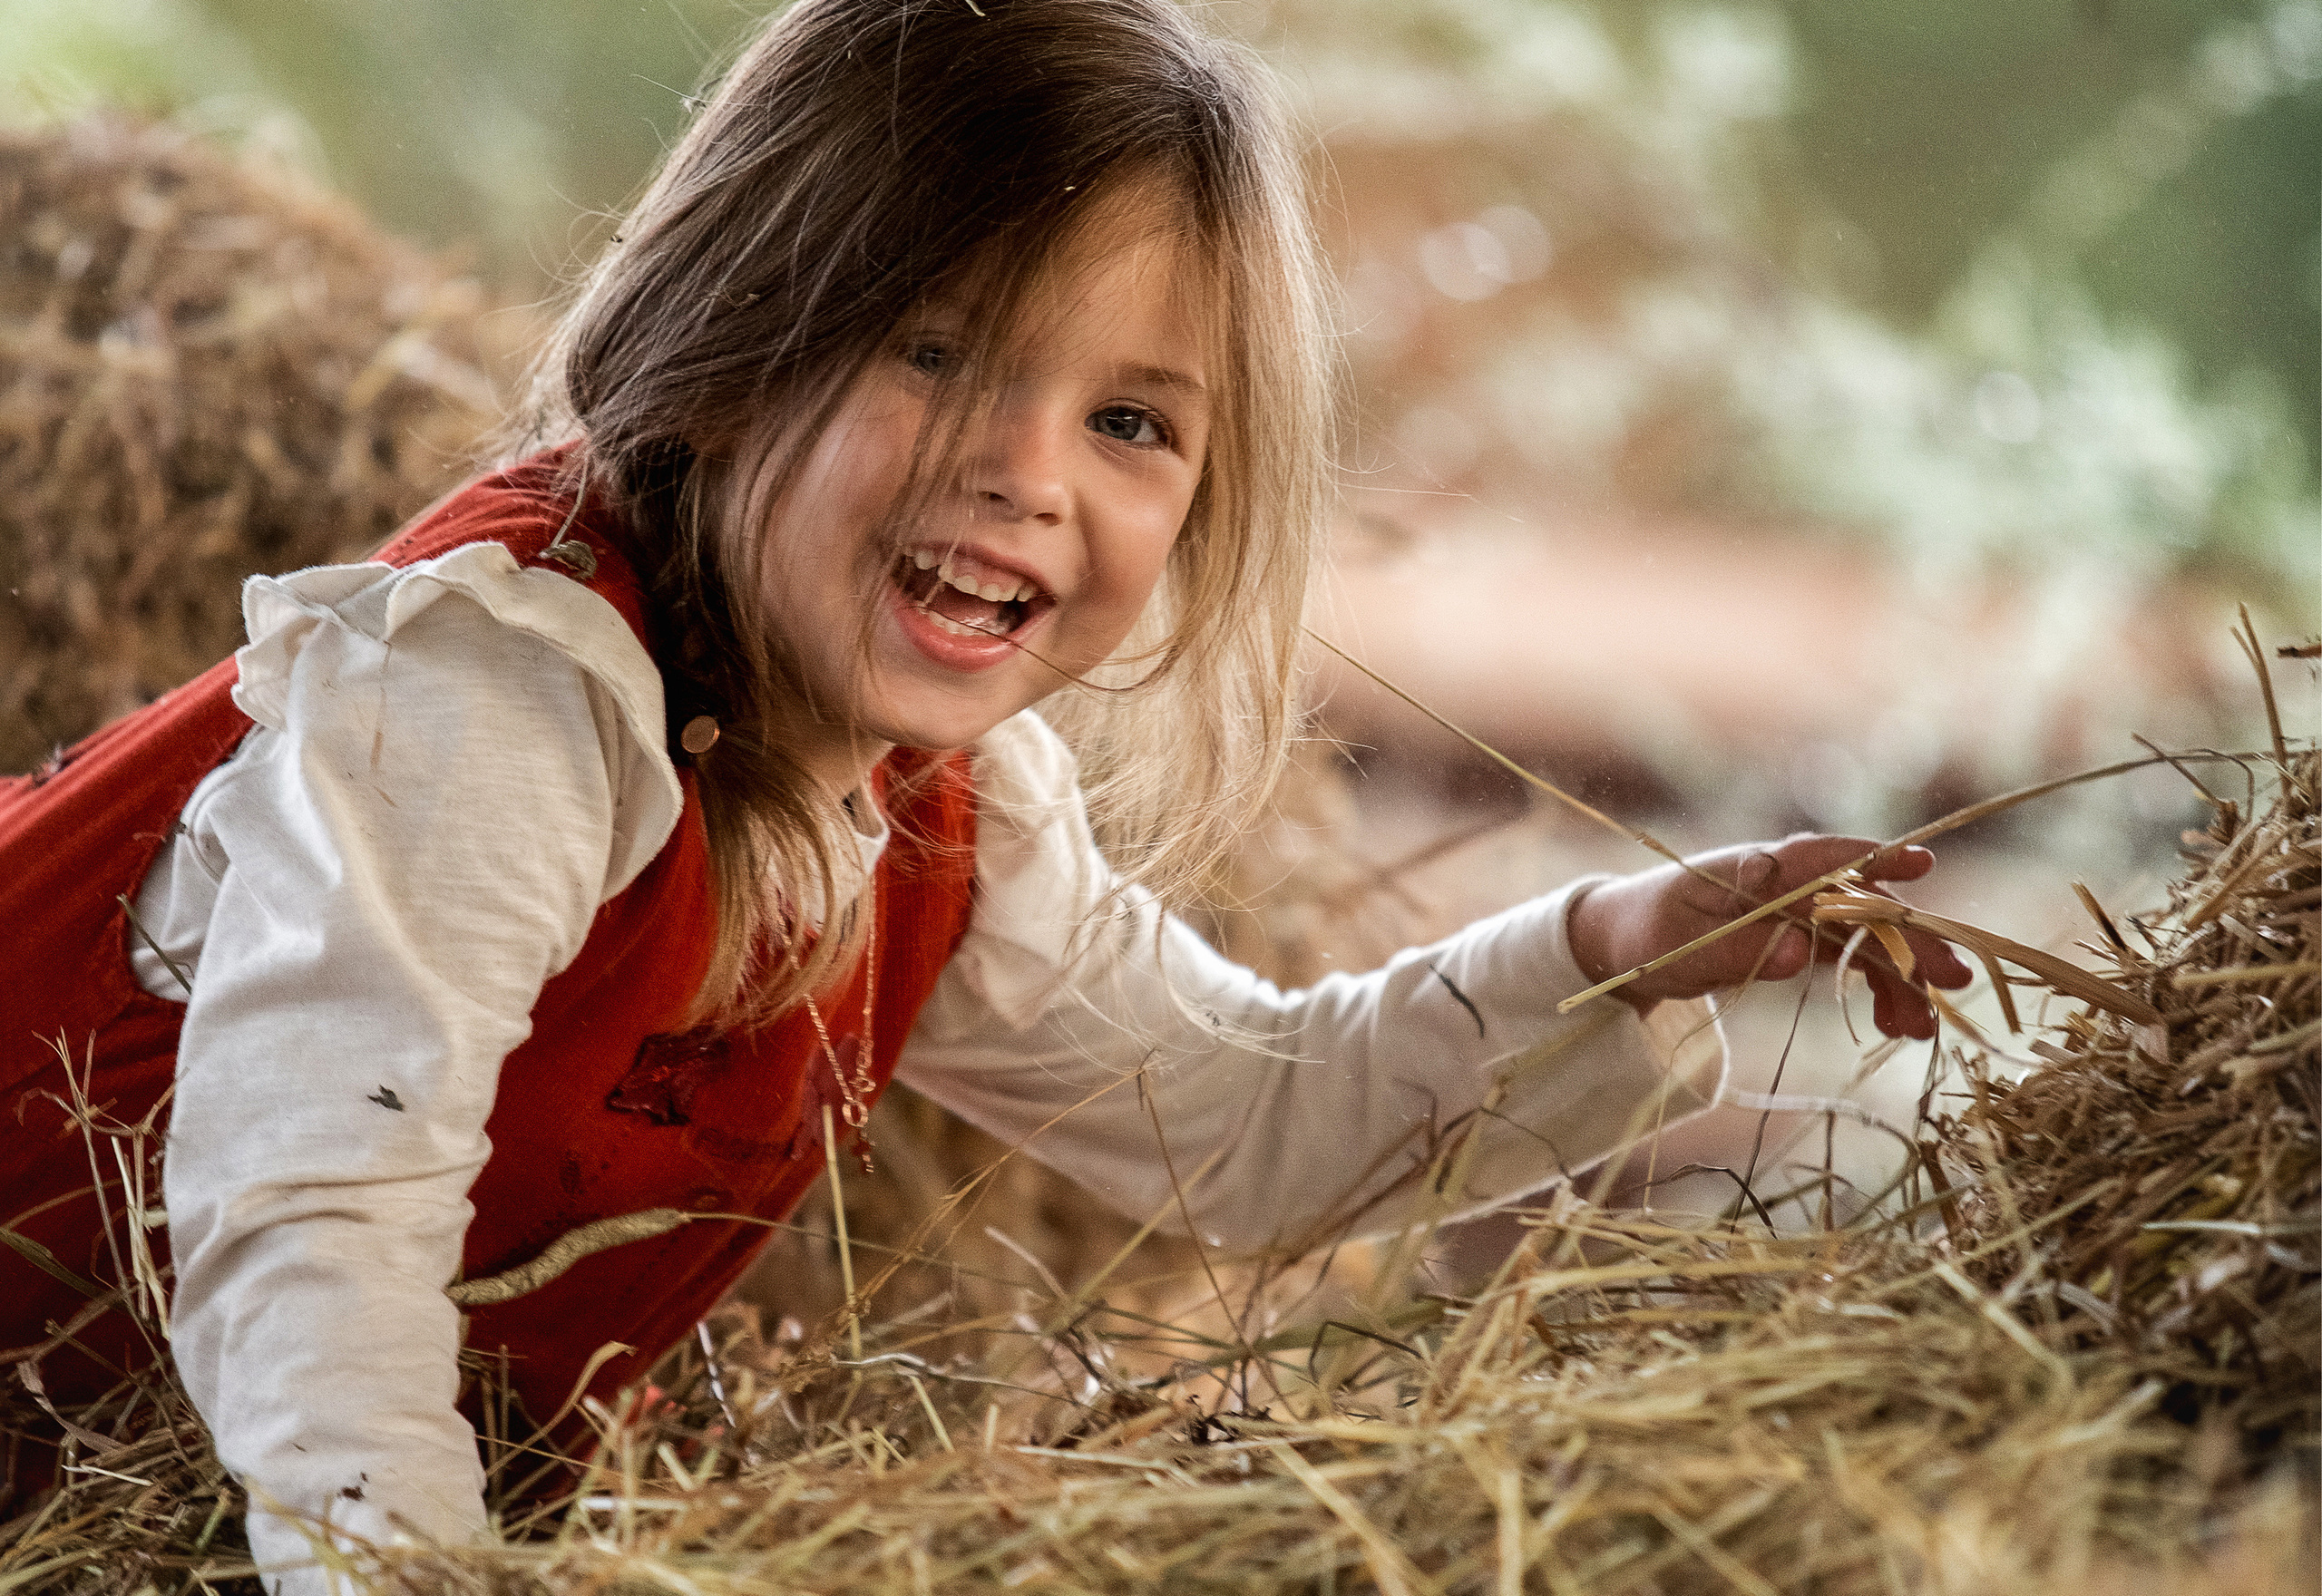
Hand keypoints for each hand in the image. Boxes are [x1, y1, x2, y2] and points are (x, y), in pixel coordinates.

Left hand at [1566, 835, 1972, 1039]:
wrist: (1622, 946)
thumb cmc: (1645, 936)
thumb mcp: (1680, 949)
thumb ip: (1738, 949)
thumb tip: (1803, 949)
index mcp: (1758, 870)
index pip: (1824, 857)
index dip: (1875, 859)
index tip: (1923, 864)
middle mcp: (1789, 886)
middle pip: (1863, 907)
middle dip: (1912, 941)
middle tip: (1954, 980)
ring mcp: (1800, 913)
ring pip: (1868, 940)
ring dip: (1902, 979)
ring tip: (1922, 1028)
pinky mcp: (1803, 940)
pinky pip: (1854, 962)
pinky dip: (1879, 991)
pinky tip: (1899, 1025)